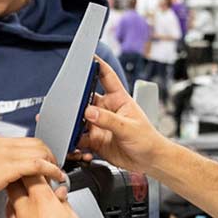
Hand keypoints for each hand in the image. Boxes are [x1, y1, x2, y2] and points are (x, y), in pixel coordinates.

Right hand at [0, 134, 63, 200]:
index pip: (21, 141)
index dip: (34, 150)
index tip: (40, 159)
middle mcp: (0, 142)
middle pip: (34, 142)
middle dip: (47, 154)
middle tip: (52, 166)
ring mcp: (4, 152)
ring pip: (39, 150)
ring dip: (51, 162)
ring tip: (55, 173)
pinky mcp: (9, 166)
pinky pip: (38, 164)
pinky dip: (50, 169)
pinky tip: (55, 176)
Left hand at [6, 176, 85, 217]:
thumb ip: (63, 201)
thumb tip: (59, 195)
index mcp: (43, 200)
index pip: (32, 172)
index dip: (36, 167)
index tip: (41, 168)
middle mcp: (26, 209)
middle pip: (15, 182)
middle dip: (21, 176)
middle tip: (29, 175)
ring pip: (9, 198)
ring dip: (16, 192)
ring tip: (27, 193)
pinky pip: (10, 215)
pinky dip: (16, 208)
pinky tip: (24, 211)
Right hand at [77, 58, 167, 173]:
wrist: (149, 161)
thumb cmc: (147, 140)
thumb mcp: (129, 127)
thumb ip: (108, 120)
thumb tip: (89, 112)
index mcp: (118, 99)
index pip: (106, 77)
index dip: (97, 65)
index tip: (86, 56)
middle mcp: (107, 110)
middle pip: (86, 99)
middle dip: (75, 101)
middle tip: (68, 105)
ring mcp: (100, 125)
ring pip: (79, 120)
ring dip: (73, 125)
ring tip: (69, 130)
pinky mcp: (95, 140)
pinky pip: (80, 138)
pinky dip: (76, 142)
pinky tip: (80, 147)